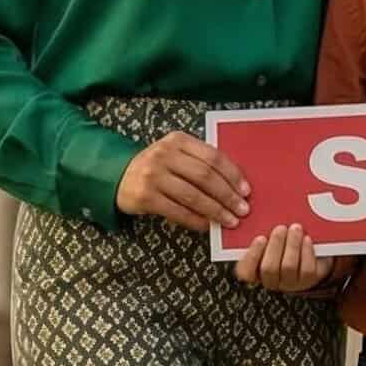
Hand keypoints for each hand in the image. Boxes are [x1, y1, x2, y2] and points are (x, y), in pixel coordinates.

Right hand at [115, 130, 251, 231]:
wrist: (119, 176)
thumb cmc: (158, 166)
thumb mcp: (176, 154)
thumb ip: (200, 162)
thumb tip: (235, 186)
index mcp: (178, 140)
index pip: (213, 156)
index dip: (233, 174)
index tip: (246, 190)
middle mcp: (165, 154)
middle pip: (205, 176)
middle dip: (227, 195)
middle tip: (242, 210)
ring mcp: (153, 175)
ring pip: (193, 195)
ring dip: (215, 210)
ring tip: (229, 220)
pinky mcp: (145, 196)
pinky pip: (177, 211)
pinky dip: (196, 220)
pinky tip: (207, 225)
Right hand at [234, 224, 334, 292]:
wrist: (313, 250)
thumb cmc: (285, 240)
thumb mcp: (271, 236)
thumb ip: (264, 230)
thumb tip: (264, 215)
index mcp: (256, 271)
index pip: (246, 271)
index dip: (252, 256)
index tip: (260, 238)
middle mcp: (272, 281)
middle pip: (269, 268)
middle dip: (275, 245)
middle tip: (280, 228)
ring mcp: (290, 283)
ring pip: (288, 267)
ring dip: (292, 245)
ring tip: (295, 229)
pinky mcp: (308, 281)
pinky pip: (306, 269)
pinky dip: (306, 252)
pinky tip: (307, 239)